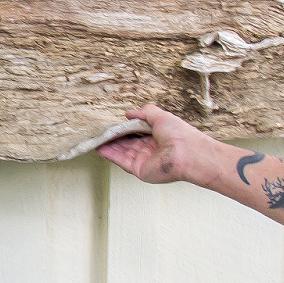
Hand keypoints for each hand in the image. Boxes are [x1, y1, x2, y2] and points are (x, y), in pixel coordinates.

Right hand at [97, 105, 216, 185]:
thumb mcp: (161, 116)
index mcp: (157, 137)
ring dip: (109, 146)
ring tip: (95, 139)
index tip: (113, 124)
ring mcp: (144, 160)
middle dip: (114, 137)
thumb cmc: (179, 134)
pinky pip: (122, 161)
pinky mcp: (139, 170)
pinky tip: (99, 148)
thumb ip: (145, 112)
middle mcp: (150, 149)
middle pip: (128, 143)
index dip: (125, 128)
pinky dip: (110, 154)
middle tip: (101, 132)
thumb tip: (128, 113)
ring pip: (122, 152)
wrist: (187, 153)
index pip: (137, 132)